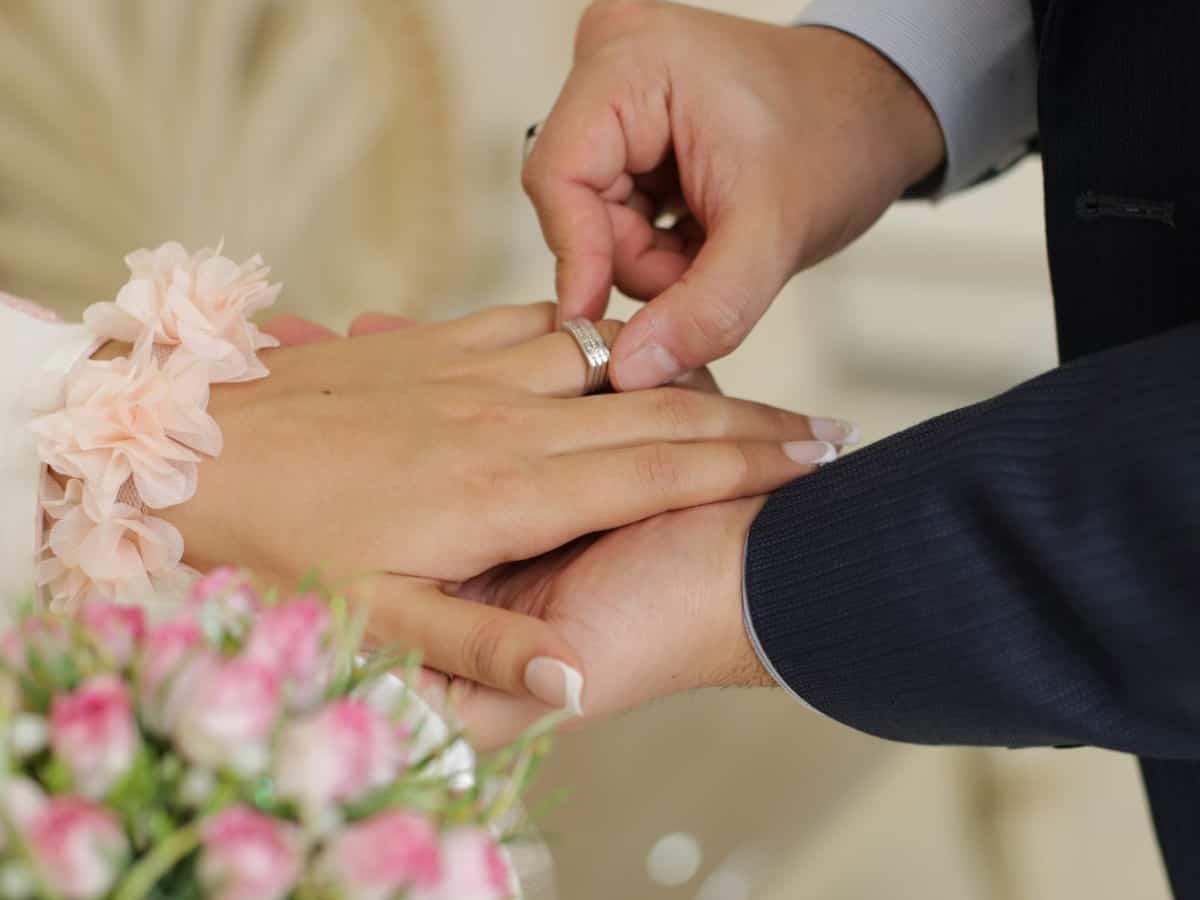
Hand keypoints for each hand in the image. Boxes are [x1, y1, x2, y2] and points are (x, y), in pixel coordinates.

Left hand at [167, 304, 834, 705]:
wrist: (189, 444)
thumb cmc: (280, 542)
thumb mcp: (376, 618)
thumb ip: (480, 647)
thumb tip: (570, 673)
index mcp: (507, 491)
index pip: (659, 467)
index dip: (745, 465)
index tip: (816, 461)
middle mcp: (505, 420)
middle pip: (652, 406)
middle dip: (743, 418)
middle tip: (815, 430)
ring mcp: (473, 371)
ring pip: (603, 355)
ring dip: (671, 372)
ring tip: (733, 394)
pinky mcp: (439, 343)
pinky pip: (535, 322)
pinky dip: (588, 336)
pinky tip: (608, 347)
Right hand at [525, 0, 944, 388]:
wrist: (875, 118)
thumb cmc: (838, 140)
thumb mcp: (773, 236)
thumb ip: (703, 311)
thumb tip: (629, 369)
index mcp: (630, 60)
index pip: (558, 177)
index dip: (579, 259)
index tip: (595, 323)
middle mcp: (610, 62)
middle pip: (575, 203)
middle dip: (639, 259)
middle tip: (703, 267)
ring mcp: (617, 93)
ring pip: (595, 218)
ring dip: (653, 257)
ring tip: (715, 243)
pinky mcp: (628, 125)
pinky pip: (614, 212)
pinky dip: (659, 243)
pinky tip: (703, 231)